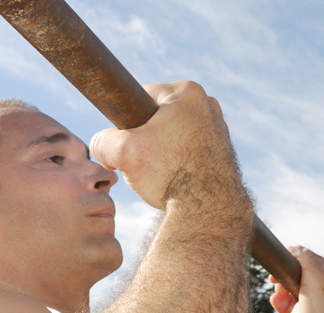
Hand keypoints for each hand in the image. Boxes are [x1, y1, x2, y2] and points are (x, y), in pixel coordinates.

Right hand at [90, 81, 241, 209]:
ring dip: (163, 153)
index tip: (127, 144)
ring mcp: (219, 129)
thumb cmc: (170, 175)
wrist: (208, 209)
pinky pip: (190, 152)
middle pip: (160, 118)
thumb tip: (100, 145)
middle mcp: (207, 105)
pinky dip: (180, 164)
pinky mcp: (223, 152)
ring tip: (161, 175)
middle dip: (146, 139)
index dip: (127, 122)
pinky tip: (177, 181)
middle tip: (143, 163)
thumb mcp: (122, 153)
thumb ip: (102, 142)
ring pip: (175, 136)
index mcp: (187, 92)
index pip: (141, 97)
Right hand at [269, 247, 323, 312]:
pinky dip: (277, 302)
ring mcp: (306, 295)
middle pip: (289, 269)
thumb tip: (291, 248)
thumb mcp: (317, 276)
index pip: (300, 254)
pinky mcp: (297, 309)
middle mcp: (316, 280)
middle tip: (278, 283)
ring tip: (283, 296)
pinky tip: (280, 305)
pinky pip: (280, 300)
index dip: (288, 259)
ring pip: (282, 284)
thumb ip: (304, 257)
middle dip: (281, 276)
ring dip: (278, 290)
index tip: (280, 267)